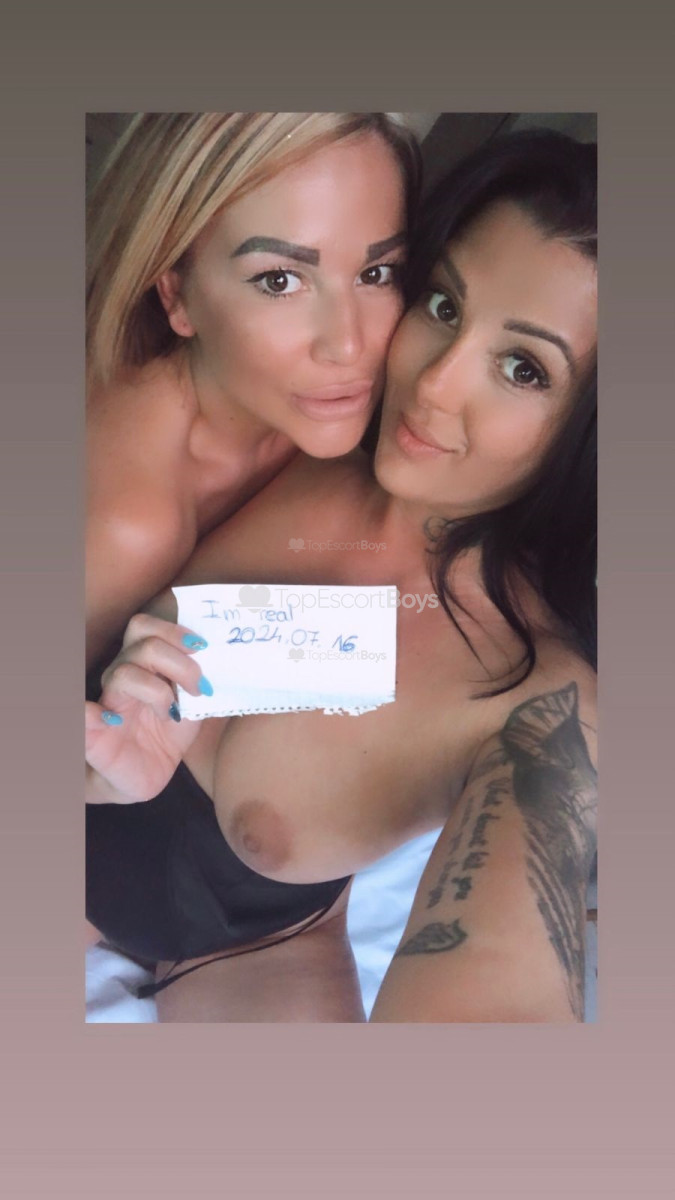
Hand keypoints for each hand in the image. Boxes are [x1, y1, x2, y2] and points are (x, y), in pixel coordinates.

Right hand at [85, 613, 210, 802]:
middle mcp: (123, 674)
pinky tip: (113, 720)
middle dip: (179, 661)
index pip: (147, 627)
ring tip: (173, 713)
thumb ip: (203, 681)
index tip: (204, 648)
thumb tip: (227, 662)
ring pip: (124, 673)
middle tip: (198, 687)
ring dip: (159, 691)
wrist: (145, 773)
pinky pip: (81, 715)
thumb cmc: (168, 734)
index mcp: (144, 663)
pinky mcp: (93, 733)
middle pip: (142, 640)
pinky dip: (91, 713)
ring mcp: (108, 701)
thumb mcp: (193, 705)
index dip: (175, 631)